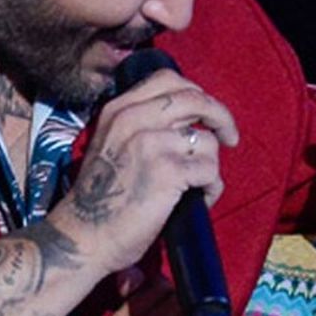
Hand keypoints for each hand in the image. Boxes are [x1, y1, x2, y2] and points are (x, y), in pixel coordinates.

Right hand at [49, 69, 237, 274]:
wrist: (85, 235)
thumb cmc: (101, 198)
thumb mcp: (110, 144)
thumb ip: (140, 125)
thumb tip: (186, 121)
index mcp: (119, 110)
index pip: (168, 80)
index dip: (197, 93)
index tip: (206, 114)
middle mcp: (134, 119)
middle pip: (195, 99)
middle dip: (221, 116)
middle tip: (230, 137)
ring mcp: (151, 143)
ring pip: (206, 140)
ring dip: (211, 166)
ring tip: (199, 187)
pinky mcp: (168, 171)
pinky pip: (210, 170)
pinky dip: (211, 188)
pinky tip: (199, 200)